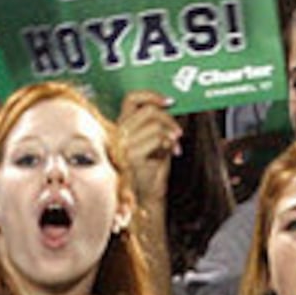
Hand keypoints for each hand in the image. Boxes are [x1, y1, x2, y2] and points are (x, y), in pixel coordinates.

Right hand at [117, 90, 180, 208]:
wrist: (143, 199)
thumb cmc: (148, 174)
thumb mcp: (151, 144)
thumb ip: (154, 126)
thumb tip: (170, 111)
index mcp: (119, 127)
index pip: (132, 99)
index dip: (151, 95)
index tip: (169, 101)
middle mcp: (118, 133)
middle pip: (148, 110)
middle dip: (169, 119)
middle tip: (177, 132)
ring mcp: (123, 144)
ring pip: (155, 123)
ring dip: (171, 133)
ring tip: (175, 144)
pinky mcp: (132, 155)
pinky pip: (157, 139)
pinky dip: (169, 144)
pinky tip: (172, 153)